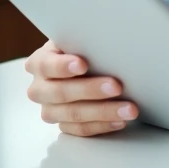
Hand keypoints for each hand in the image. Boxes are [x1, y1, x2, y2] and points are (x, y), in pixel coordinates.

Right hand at [24, 39, 138, 136]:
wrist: (82, 65)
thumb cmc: (82, 49)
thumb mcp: (79, 39)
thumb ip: (85, 40)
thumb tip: (111, 37)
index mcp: (39, 62)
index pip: (46, 65)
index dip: (63, 66)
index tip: (82, 64)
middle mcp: (40, 89)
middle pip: (61, 93)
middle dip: (90, 90)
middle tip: (116, 86)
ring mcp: (50, 110)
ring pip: (74, 114)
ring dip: (104, 112)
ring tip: (128, 109)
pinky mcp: (63, 125)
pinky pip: (82, 130)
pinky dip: (103, 125)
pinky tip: (120, 121)